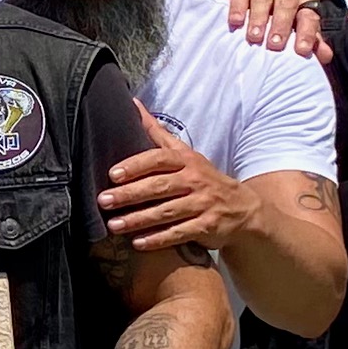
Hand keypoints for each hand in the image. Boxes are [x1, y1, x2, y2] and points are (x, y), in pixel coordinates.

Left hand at [97, 104, 253, 250]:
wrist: (243, 209)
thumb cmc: (203, 179)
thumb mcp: (185, 154)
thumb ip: (157, 133)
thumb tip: (133, 104)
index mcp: (187, 160)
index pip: (159, 159)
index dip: (136, 165)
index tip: (113, 174)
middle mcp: (195, 180)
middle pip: (159, 186)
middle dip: (130, 194)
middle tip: (104, 201)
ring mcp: (202, 204)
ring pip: (166, 212)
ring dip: (138, 220)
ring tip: (114, 225)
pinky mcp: (207, 227)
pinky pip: (179, 233)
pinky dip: (159, 239)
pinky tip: (138, 244)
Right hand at [220, 0, 330, 61]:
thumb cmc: (282, 9)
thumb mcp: (298, 19)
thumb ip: (311, 38)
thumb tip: (325, 57)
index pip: (309, 15)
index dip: (306, 33)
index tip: (301, 50)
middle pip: (287, 4)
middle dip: (281, 25)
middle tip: (275, 44)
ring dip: (259, 19)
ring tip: (254, 37)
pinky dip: (238, 7)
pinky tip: (236, 21)